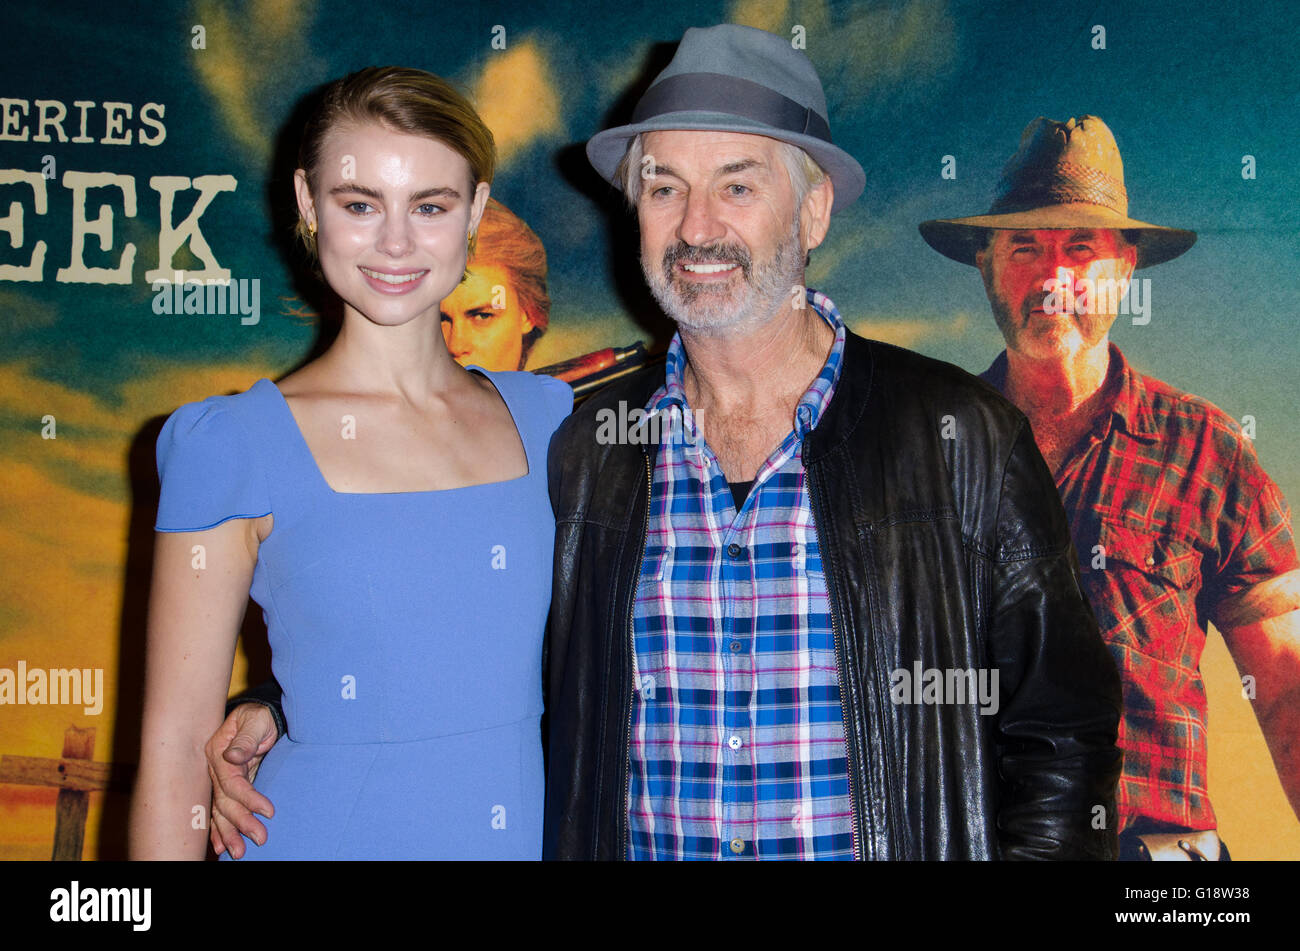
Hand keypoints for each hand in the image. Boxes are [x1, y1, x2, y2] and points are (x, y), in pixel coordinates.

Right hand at [204, 703, 278, 857]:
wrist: (260, 715)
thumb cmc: (260, 716)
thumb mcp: (256, 721)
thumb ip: (246, 739)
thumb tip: (233, 756)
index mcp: (218, 753)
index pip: (232, 783)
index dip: (249, 799)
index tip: (269, 811)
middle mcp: (215, 769)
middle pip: (224, 802)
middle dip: (240, 822)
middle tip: (260, 838)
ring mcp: (220, 779)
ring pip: (220, 811)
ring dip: (229, 832)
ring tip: (238, 852)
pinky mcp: (228, 787)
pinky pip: (221, 810)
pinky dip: (220, 829)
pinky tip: (222, 846)